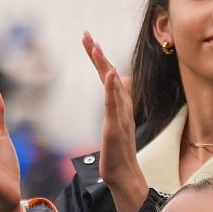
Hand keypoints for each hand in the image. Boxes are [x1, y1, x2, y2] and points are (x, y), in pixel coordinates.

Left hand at [83, 31, 146, 211]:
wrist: (124, 176)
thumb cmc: (119, 149)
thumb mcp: (116, 119)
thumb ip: (119, 98)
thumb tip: (124, 78)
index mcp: (118, 104)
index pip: (108, 75)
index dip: (99, 57)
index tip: (89, 39)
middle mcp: (121, 106)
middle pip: (110, 75)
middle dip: (98, 55)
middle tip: (88, 35)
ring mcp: (119, 117)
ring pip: (112, 87)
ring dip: (105, 66)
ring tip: (97, 47)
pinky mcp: (116, 128)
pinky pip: (114, 106)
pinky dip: (113, 89)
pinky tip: (112, 75)